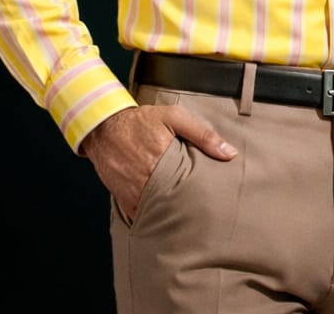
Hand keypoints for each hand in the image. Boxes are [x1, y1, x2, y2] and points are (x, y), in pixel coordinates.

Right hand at [80, 105, 237, 220]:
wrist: (104, 127)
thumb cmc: (141, 121)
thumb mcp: (174, 117)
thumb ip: (202, 134)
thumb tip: (229, 153)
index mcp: (163, 160)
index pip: (190, 187)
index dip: (204, 195)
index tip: (216, 200)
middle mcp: (147, 179)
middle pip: (176, 204)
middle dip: (191, 208)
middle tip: (207, 213)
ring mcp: (134, 192)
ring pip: (159, 213)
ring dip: (172, 214)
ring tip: (189, 216)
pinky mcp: (124, 199)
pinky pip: (142, 215)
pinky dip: (154, 216)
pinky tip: (166, 215)